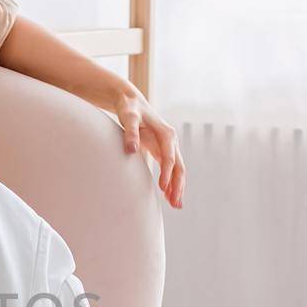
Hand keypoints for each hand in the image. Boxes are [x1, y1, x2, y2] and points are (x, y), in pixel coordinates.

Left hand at [114, 87, 184, 208]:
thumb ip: (129, 133)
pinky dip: (171, 182)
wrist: (131, 102)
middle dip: (178, 185)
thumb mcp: (128, 118)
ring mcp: (169, 146)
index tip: (162, 187)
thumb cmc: (129, 109)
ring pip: (177, 169)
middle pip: (179, 166)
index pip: (169, 157)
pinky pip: (170, 169)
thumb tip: (131, 149)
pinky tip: (169, 196)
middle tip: (175, 204)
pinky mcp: (163, 151)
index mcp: (166, 133)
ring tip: (176, 205)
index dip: (166, 172)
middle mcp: (171, 140)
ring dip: (177, 187)